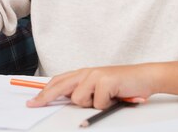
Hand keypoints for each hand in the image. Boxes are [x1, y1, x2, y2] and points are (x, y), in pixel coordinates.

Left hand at [26, 65, 150, 108]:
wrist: (145, 77)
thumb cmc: (122, 86)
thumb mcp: (99, 89)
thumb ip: (84, 92)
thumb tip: (66, 100)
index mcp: (83, 74)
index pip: (58, 82)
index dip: (44, 92)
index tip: (32, 102)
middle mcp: (86, 72)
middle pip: (59, 86)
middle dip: (45, 97)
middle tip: (33, 105)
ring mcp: (94, 75)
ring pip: (78, 99)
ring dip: (92, 104)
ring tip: (106, 99)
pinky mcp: (104, 81)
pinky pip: (97, 103)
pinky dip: (106, 105)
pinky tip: (115, 97)